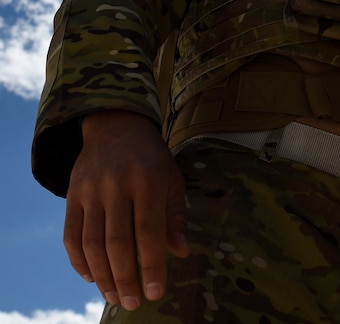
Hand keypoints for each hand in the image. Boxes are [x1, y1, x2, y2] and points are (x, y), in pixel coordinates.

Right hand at [64, 110, 188, 310]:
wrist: (116, 126)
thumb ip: (175, 215)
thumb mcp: (171, 178)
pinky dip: (79, 262)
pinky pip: (70, 235)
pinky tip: (91, 278)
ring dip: (102, 276)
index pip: (149, 230)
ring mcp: (91, 189)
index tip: (156, 293)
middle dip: (126, 278)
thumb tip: (180, 252)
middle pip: (118, 241)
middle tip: (134, 303)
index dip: (152, 265)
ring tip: (115, 296)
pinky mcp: (72, 194)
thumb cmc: (151, 158)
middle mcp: (117, 183)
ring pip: (92, 242)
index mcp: (148, 179)